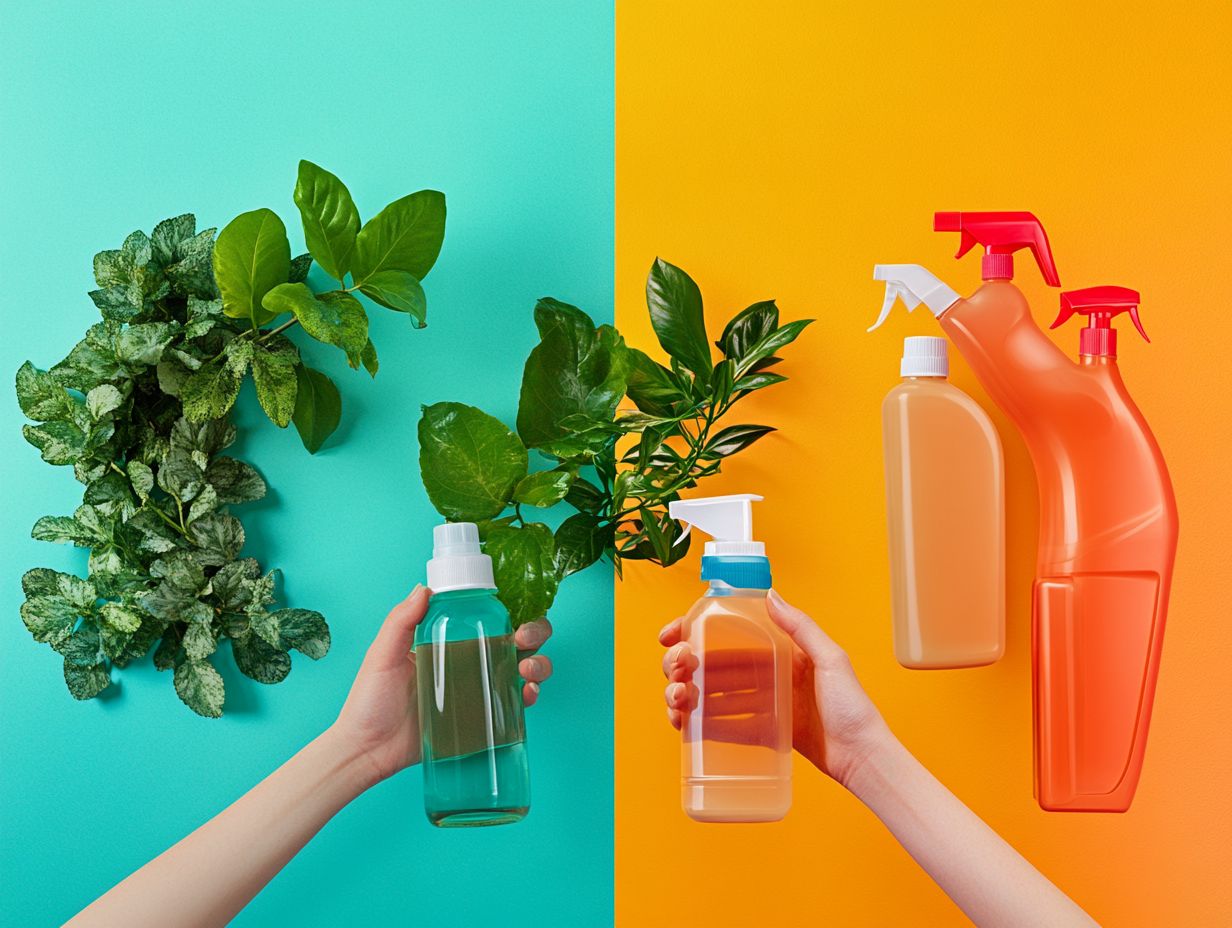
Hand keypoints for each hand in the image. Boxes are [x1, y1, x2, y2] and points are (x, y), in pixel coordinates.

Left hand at [331, 586, 554, 785]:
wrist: (367, 751)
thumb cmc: (369, 702)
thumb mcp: (382, 656)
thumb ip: (400, 622)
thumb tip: (424, 588)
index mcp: (448, 641)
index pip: (487, 617)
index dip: (512, 610)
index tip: (515, 612)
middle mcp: (468, 662)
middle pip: (516, 640)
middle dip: (535, 633)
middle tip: (524, 639)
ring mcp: (477, 691)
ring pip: (523, 669)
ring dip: (538, 663)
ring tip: (527, 669)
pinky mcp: (480, 720)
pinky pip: (513, 705)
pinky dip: (529, 696)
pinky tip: (528, 693)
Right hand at [660, 588, 889, 787]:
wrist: (862, 757)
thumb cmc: (853, 708)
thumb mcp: (831, 660)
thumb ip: (801, 628)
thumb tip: (770, 595)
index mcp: (779, 652)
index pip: (727, 634)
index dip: (692, 632)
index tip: (671, 637)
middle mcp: (765, 675)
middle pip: (708, 664)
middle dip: (681, 666)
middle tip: (677, 673)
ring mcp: (760, 706)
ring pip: (708, 695)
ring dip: (683, 694)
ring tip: (677, 702)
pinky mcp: (759, 734)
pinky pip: (721, 726)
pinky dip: (698, 724)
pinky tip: (684, 725)